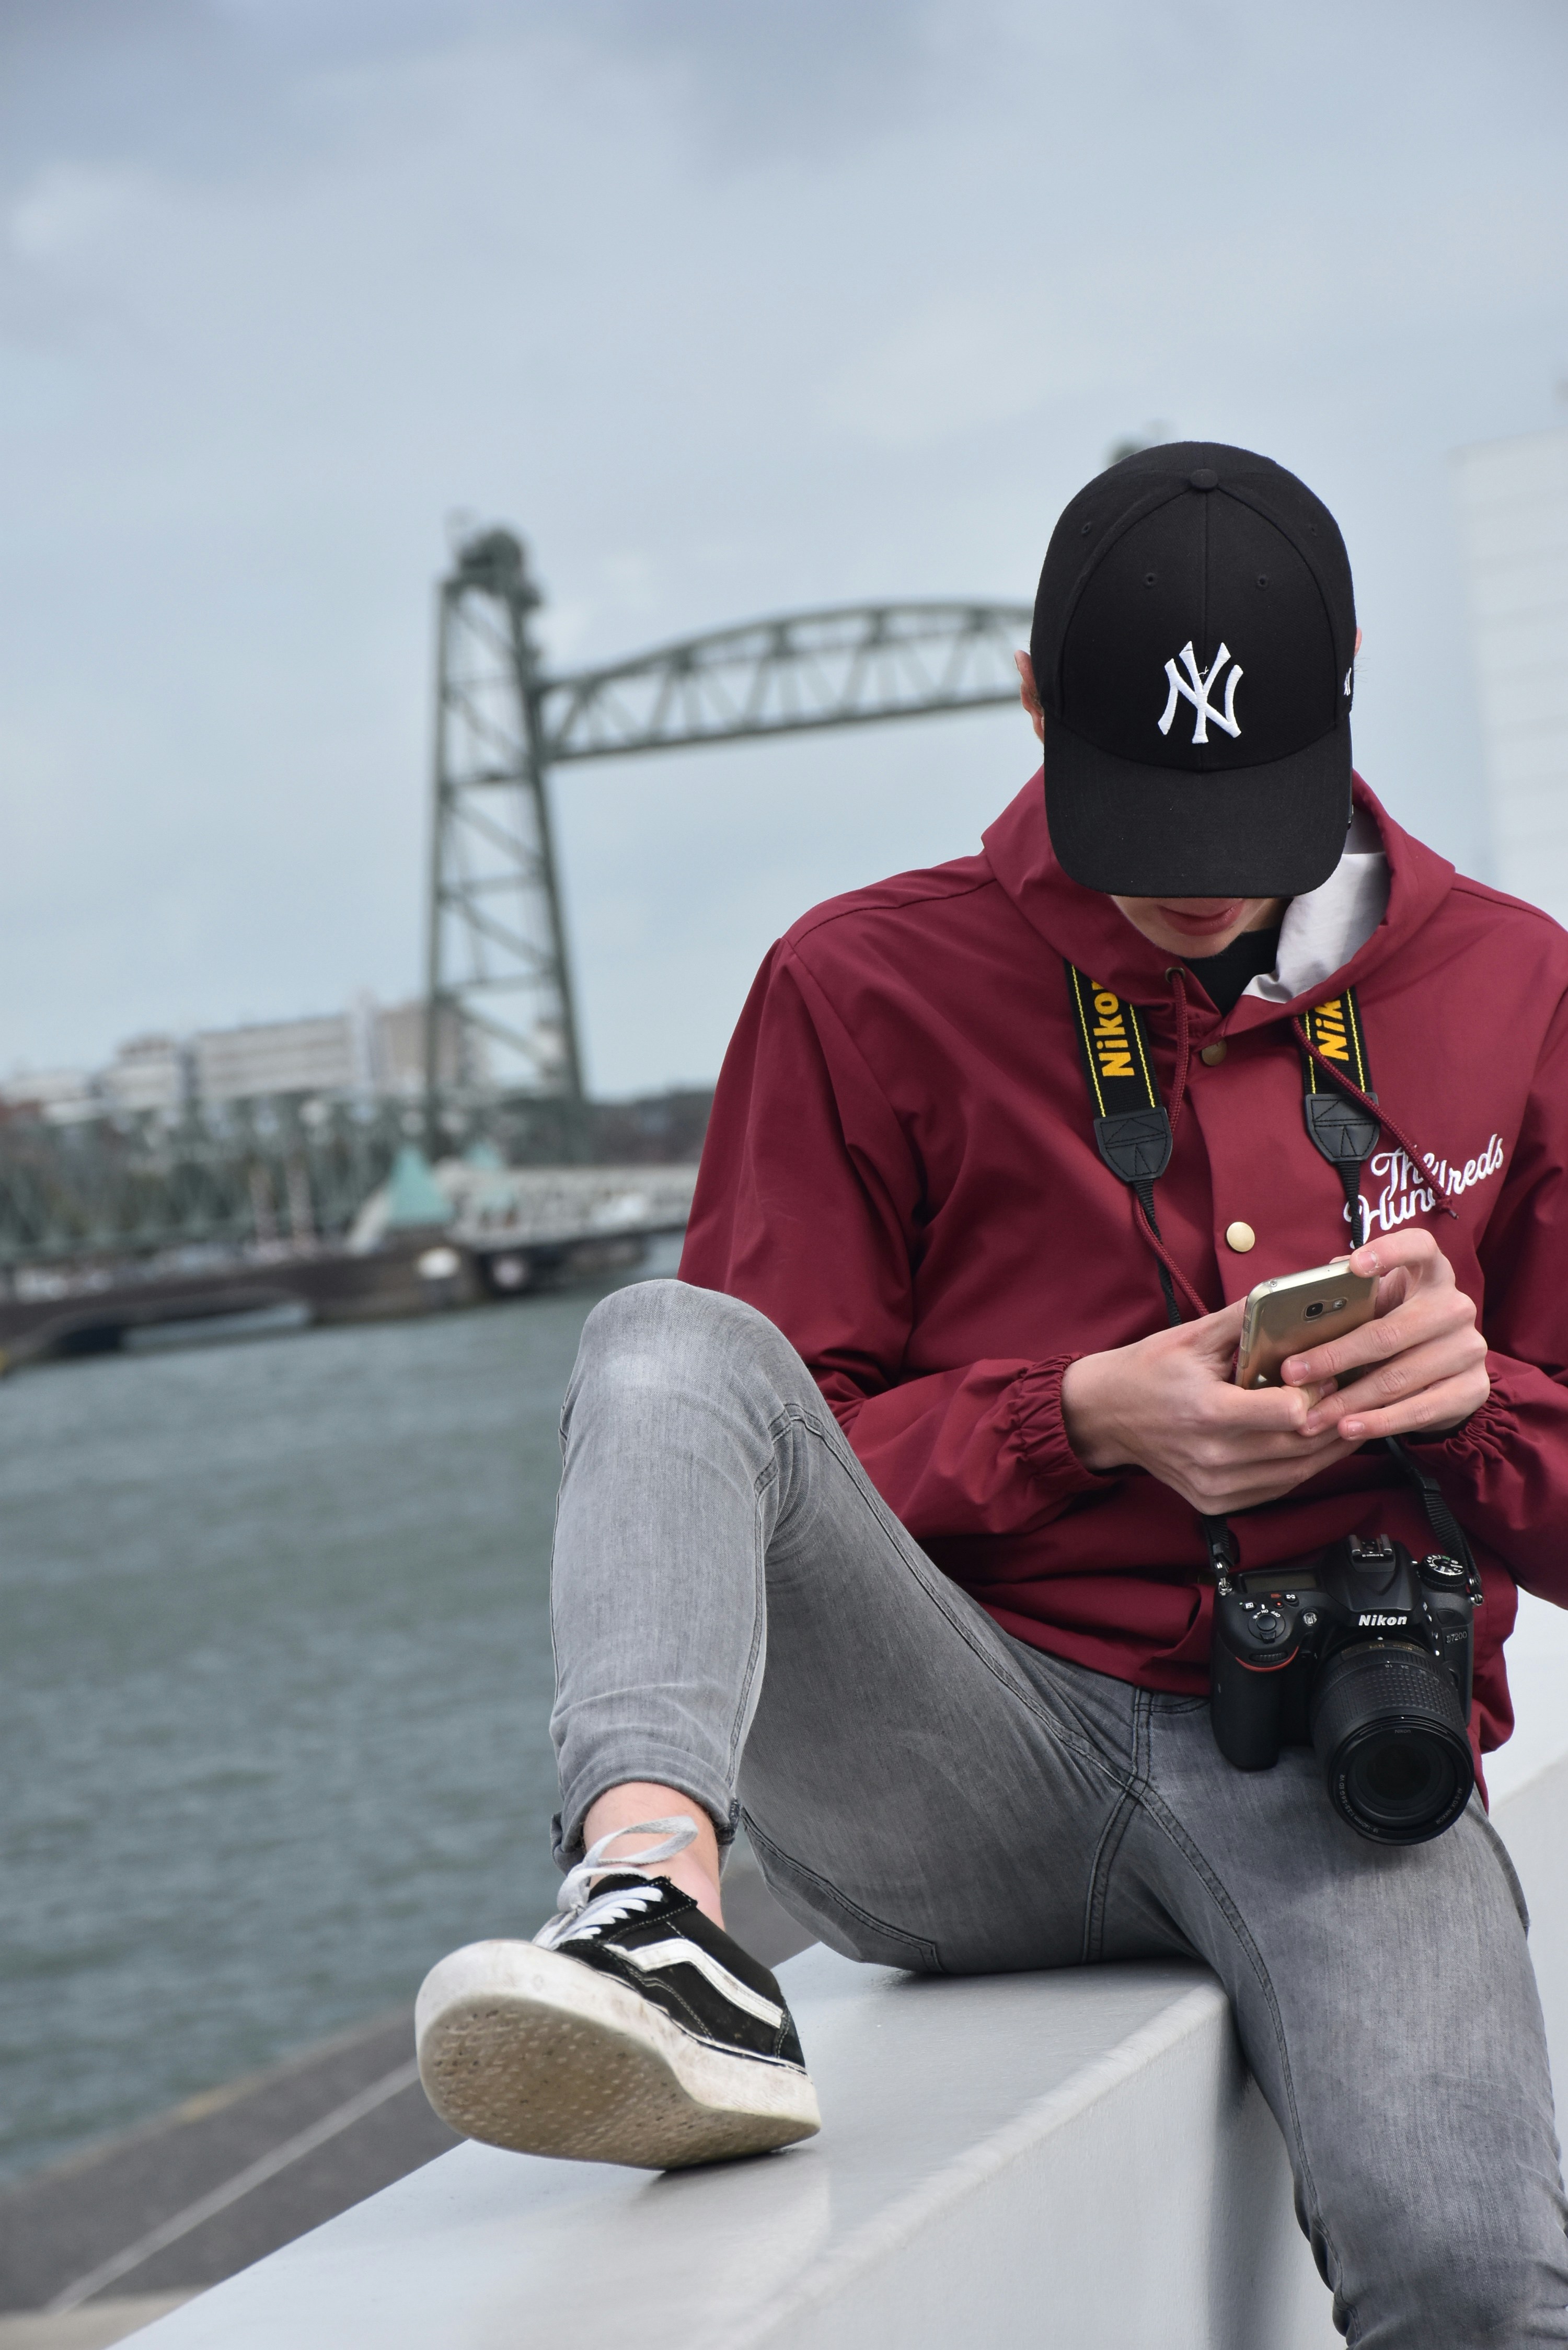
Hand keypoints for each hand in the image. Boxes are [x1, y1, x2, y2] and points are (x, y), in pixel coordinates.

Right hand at [1061, 1303, 1358, 1516]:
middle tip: (1355, 1392)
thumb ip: (1246, 1319)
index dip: (1316, 1393)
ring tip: (1348, 1416)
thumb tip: (1295, 1297)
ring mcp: (1216, 1485)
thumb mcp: (1193, 1336)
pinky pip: (1278, 1488)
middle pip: (1301, 1445)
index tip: (1325, 1373)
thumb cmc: (1148, 1371)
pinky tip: (1315, 1444)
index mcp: (1208, 1411)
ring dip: (1329, 1446)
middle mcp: (1214, 1456)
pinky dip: (1302, 1466)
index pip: (1289, 1414)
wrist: (1105, 1416)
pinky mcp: (1218, 1502)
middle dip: (1335, 1417)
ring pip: (1297, 1472)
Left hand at [1283, 1231, 1488, 1442]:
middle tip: (1292, 1374)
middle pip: (1389, 1332)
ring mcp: (1468, 1349)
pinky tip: (1347, 1429)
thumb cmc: (1395, 1327)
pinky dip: (1379, 1422)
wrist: (1444, 1373)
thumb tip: (1302, 1294)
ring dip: (1347, 1401)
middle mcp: (1455, 1306)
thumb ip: (1348, 1296)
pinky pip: (1419, 1409)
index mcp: (1431, 1273)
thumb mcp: (1377, 1306)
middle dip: (1334, 1356)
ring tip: (1310, 1416)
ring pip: (1397, 1378)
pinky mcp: (1473, 1388)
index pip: (1419, 1246)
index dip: (1388, 1251)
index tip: (1353, 1266)